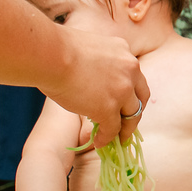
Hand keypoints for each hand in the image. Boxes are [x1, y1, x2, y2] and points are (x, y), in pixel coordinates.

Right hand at [42, 28, 148, 148]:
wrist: (51, 54)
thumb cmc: (57, 48)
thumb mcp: (90, 48)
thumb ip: (99, 62)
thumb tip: (90, 75)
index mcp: (124, 53)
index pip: (135, 77)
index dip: (132, 93)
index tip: (125, 103)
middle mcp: (130, 70)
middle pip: (141, 97)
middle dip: (135, 112)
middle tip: (127, 124)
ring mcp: (122, 90)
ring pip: (132, 115)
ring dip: (125, 129)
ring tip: (118, 139)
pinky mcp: (108, 108)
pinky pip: (112, 128)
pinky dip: (107, 138)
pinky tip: (99, 142)